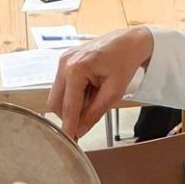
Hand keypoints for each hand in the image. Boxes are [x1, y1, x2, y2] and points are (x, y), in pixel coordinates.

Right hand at [48, 26, 153, 140]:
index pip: (68, 106)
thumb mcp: (113, 92)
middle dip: (69, 115)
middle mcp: (65, 63)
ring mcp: (63, 60)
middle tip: (88, 115)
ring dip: (72, 104)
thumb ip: (94, 113)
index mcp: (77, 68)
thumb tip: (80, 130)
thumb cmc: (124, 60)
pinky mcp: (65, 61)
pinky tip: (88, 89)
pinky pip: (62, 87)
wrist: (129, 42)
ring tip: (92, 96)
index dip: (69, 126)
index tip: (68, 141)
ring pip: (57, 97)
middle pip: (55, 103)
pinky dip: (73, 95)